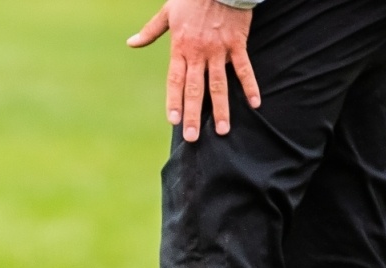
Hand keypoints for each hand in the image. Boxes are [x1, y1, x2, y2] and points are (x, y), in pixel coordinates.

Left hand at [128, 0, 260, 141]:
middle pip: (195, 89)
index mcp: (181, 47)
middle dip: (193, 114)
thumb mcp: (168, 12)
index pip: (175, 80)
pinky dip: (250, 86)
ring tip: (223, 131)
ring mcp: (219, 50)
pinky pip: (244, 69)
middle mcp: (199, 53)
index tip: (173, 120)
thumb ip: (150, 31)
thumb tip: (131, 43)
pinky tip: (254, 104)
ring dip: (221, 109)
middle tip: (193, 137)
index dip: (174, 101)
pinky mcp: (236, 44)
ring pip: (219, 84)